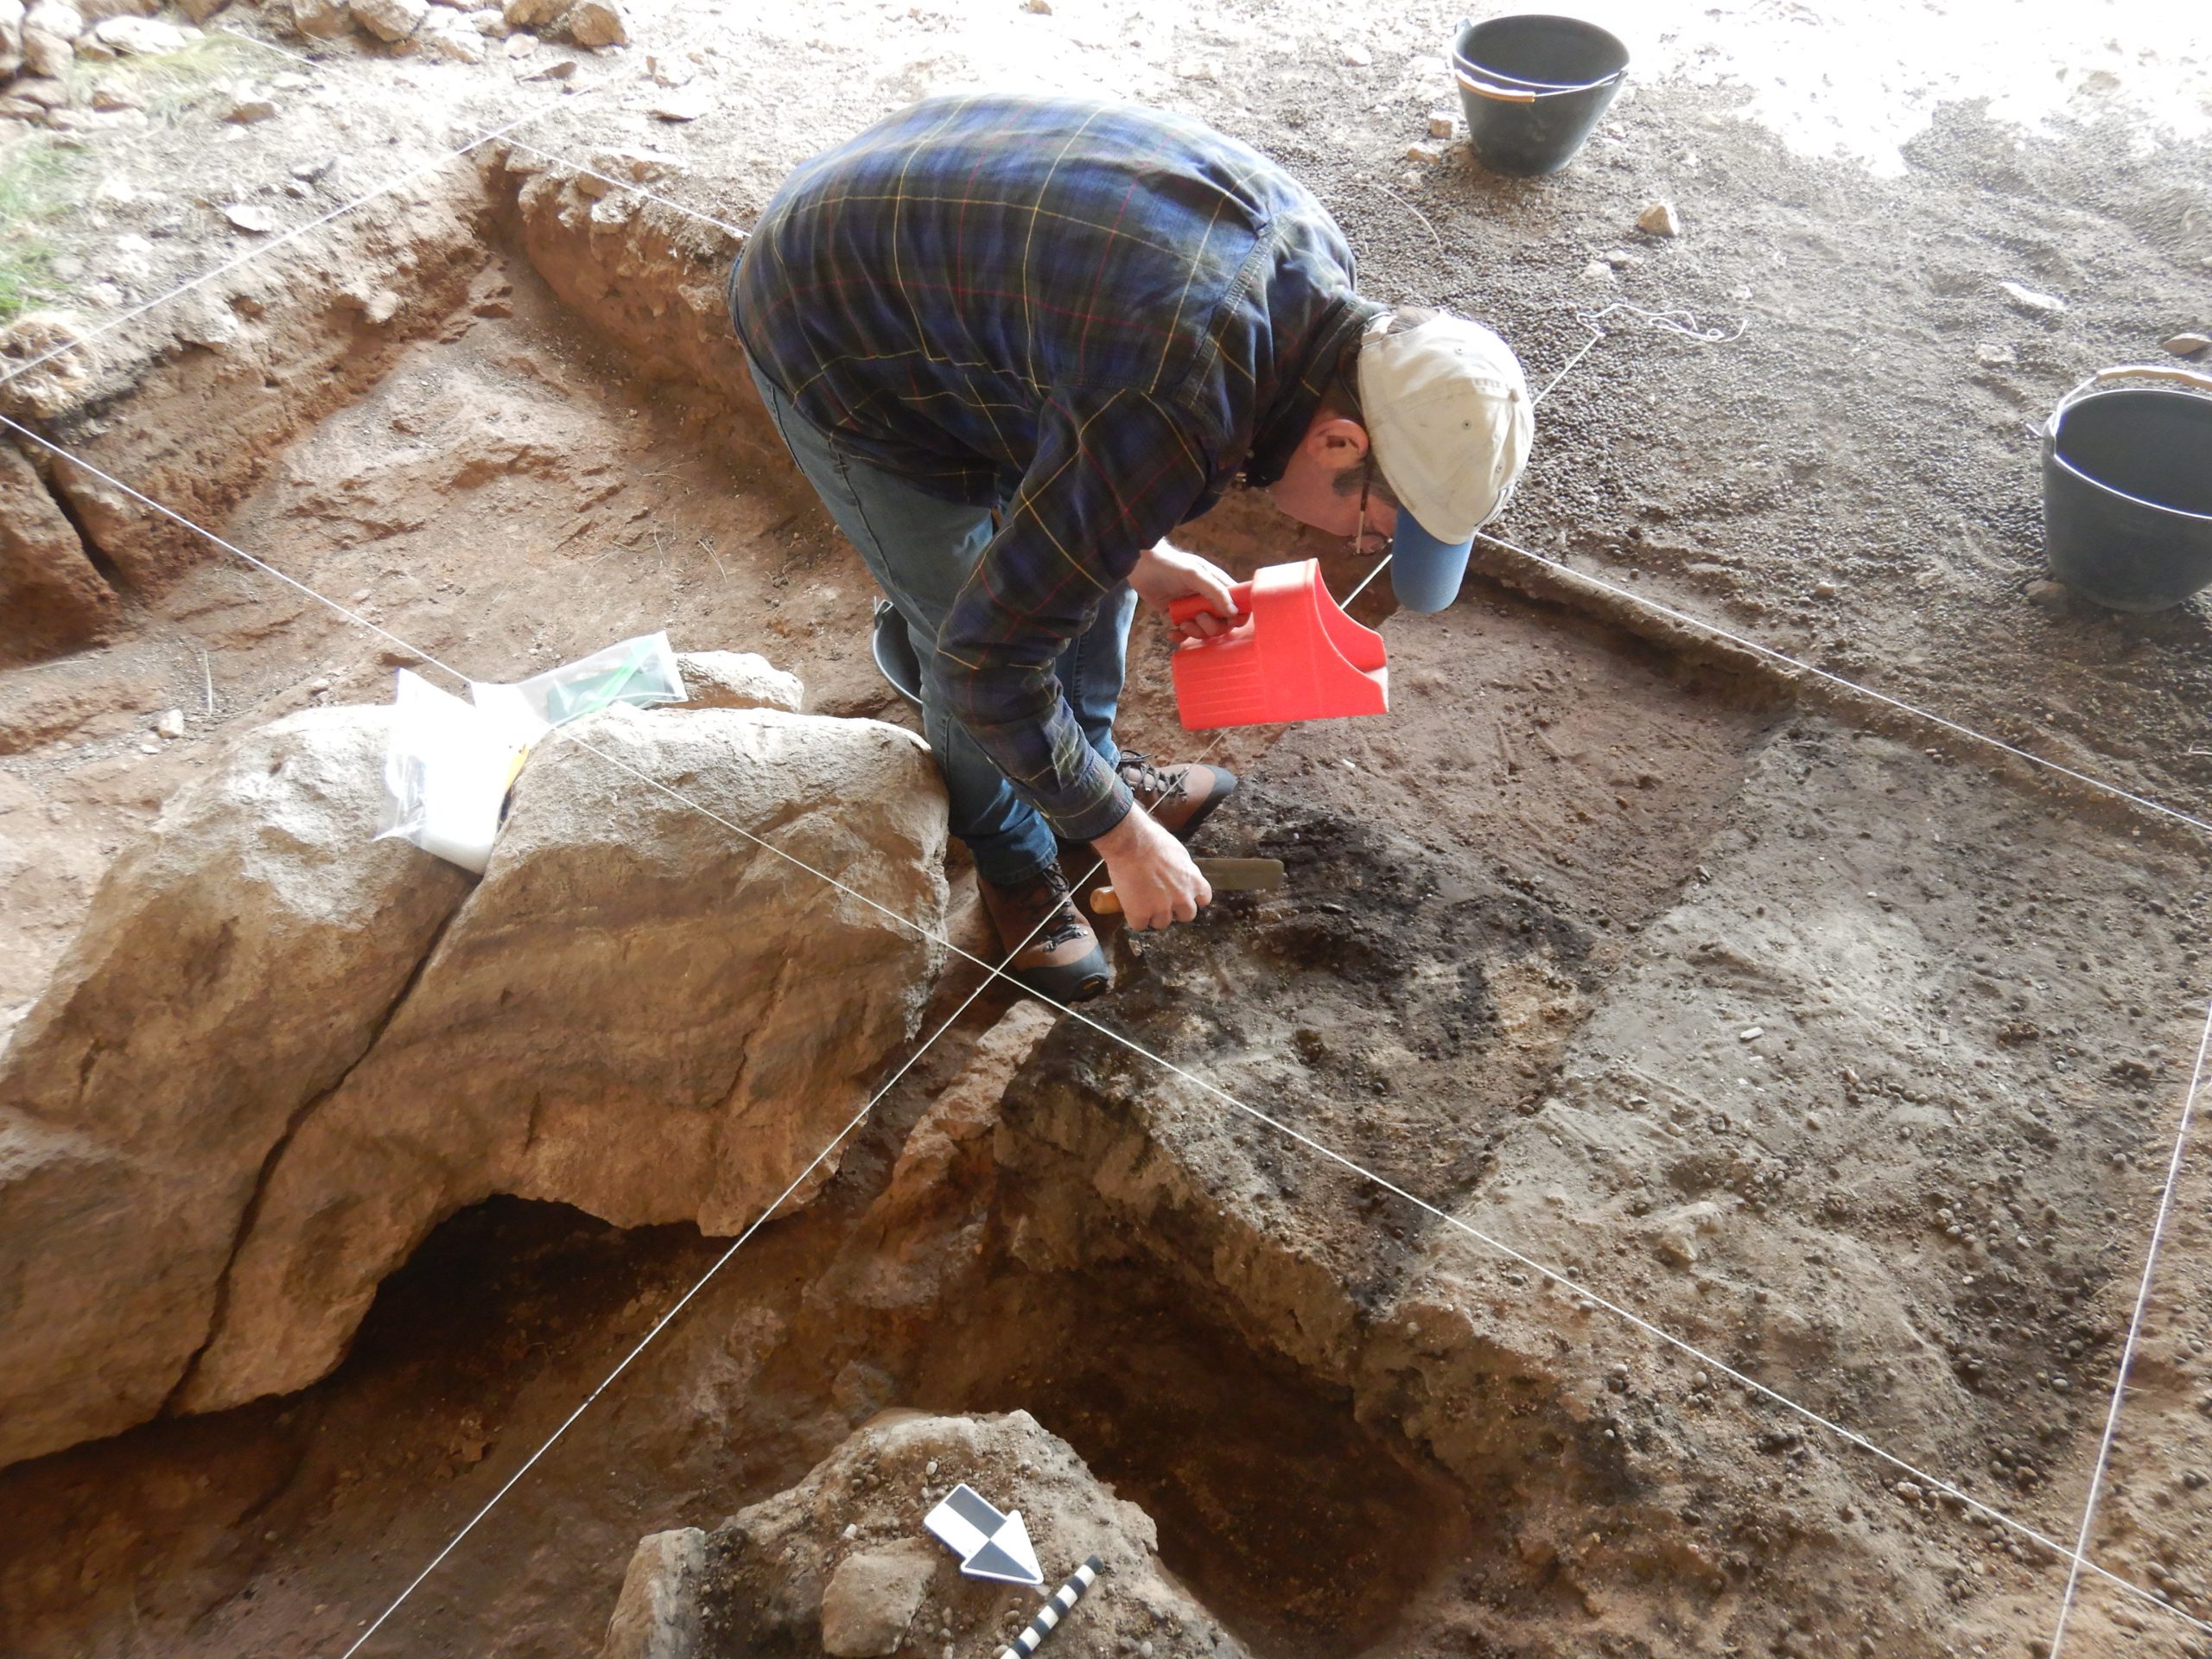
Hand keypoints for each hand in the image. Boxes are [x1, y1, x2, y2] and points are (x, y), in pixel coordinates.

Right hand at [1091, 804, 1211, 930]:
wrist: (1131, 843)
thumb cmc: (1151, 839)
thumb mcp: (1178, 852)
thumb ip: (1182, 869)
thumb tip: (1178, 875)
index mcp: (1193, 880)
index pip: (1204, 898)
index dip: (1193, 899)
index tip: (1184, 896)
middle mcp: (1182, 897)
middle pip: (1187, 916)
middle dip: (1175, 910)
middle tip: (1161, 901)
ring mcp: (1162, 907)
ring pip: (1162, 923)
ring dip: (1153, 916)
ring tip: (1141, 902)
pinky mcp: (1141, 913)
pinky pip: (1139, 925)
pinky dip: (1134, 918)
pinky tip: (1129, 906)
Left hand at [1130, 539, 1241, 640]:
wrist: (1141, 566)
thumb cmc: (1171, 565)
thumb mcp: (1195, 574)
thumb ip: (1215, 592)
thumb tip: (1234, 612)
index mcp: (1219, 586)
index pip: (1238, 605)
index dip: (1238, 616)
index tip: (1230, 620)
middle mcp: (1209, 599)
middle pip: (1223, 624)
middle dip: (1212, 626)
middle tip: (1198, 617)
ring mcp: (1194, 609)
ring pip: (1205, 631)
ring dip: (1195, 632)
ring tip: (1182, 624)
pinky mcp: (1178, 617)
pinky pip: (1186, 634)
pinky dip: (1180, 636)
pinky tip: (1171, 632)